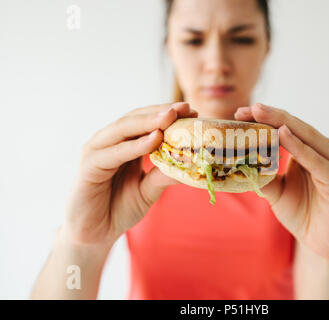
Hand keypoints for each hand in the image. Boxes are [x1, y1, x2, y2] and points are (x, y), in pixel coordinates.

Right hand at [61, 102, 196, 246]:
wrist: (94, 235)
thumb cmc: (119, 208)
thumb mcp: (148, 191)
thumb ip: (163, 176)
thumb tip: (192, 164)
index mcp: (124, 145)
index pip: (147, 123)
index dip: (168, 115)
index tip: (193, 112)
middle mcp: (109, 143)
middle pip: (136, 119)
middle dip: (161, 112)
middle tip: (185, 108)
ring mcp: (97, 151)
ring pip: (123, 129)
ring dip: (148, 122)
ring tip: (171, 117)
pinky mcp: (88, 166)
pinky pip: (114, 153)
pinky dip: (134, 146)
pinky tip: (154, 140)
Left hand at [234, 103, 328, 259]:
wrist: (322, 242)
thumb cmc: (302, 212)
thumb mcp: (276, 191)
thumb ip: (263, 174)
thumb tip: (238, 162)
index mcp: (311, 150)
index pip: (287, 127)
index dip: (265, 118)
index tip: (240, 112)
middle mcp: (326, 152)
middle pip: (296, 127)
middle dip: (271, 116)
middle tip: (250, 107)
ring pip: (308, 138)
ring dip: (284, 125)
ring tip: (261, 114)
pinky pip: (317, 161)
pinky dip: (300, 148)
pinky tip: (284, 136)